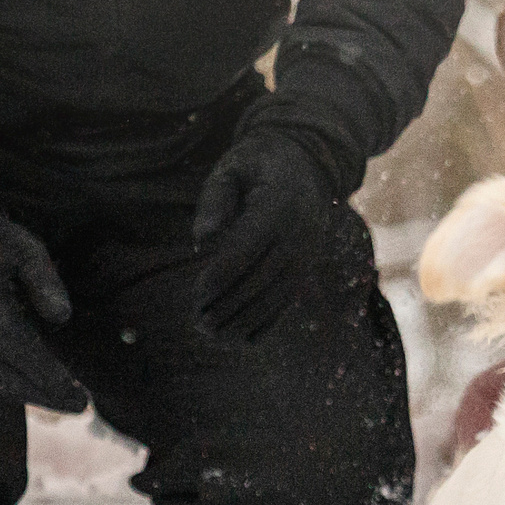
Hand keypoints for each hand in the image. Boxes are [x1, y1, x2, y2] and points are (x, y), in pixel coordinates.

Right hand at [0, 215, 87, 412]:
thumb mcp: (23, 246)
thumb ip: (44, 278)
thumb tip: (61, 316)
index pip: (21, 350)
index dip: (50, 375)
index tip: (79, 391)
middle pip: (8, 376)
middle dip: (46, 395)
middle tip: (81, 405)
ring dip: (33, 397)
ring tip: (67, 403)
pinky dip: (16, 389)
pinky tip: (43, 392)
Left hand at [191, 131, 336, 342]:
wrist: (307, 165)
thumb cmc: (258, 165)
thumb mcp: (232, 168)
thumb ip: (214, 200)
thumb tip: (202, 242)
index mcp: (280, 205)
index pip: (249, 248)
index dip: (223, 274)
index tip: (198, 292)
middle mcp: (299, 234)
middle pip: (262, 279)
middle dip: (228, 305)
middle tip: (197, 322)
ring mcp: (307, 255)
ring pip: (276, 298)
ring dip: (244, 321)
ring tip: (212, 335)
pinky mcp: (306, 269)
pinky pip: (287, 302)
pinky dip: (265, 325)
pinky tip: (239, 339)